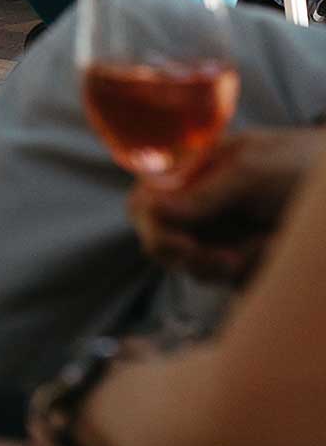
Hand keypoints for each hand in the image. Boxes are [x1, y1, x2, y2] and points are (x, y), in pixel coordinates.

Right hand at [128, 129, 325, 282]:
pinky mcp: (248, 260)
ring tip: (266, 244)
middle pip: (165, 247)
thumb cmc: (301, 164)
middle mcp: (201, 207)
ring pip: (200, 271)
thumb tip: (149, 206)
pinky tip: (275, 250)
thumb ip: (200, 192)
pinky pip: (234, 281)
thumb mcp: (250, 171)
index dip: (152, 228)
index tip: (182, 244)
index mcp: (192, 174)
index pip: (144, 204)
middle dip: (194, 258)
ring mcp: (224, 236)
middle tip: (227, 259)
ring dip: (233, 265)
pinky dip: (256, 271)